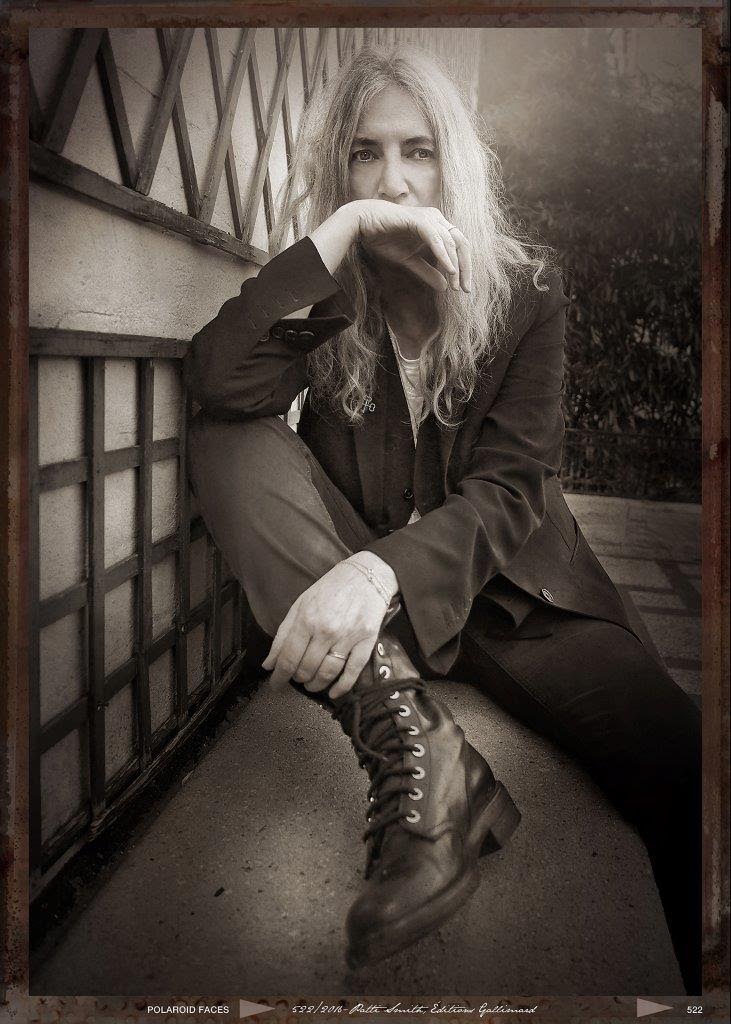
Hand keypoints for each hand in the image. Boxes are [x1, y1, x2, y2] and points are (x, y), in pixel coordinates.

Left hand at [262, 556, 397, 699]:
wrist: (367, 575)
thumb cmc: (331, 588)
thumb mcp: (300, 604)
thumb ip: (283, 635)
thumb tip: (269, 663)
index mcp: (306, 619)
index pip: (288, 658)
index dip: (279, 677)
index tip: (275, 684)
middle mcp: (326, 630)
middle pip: (306, 669)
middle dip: (297, 678)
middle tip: (296, 678)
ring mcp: (347, 637)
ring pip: (327, 673)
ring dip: (315, 685)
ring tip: (311, 684)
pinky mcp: (366, 642)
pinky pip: (352, 671)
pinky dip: (341, 687)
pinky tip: (333, 693)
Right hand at [354, 199, 471, 293]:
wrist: (363, 224)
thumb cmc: (384, 238)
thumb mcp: (409, 261)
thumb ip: (427, 272)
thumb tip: (445, 288)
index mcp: (437, 226)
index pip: (459, 247)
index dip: (464, 268)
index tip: (463, 289)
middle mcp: (437, 219)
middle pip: (462, 243)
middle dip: (465, 268)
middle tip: (465, 289)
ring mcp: (429, 217)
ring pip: (451, 241)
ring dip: (455, 265)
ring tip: (455, 284)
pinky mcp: (418, 219)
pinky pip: (436, 238)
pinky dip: (443, 254)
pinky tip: (448, 269)